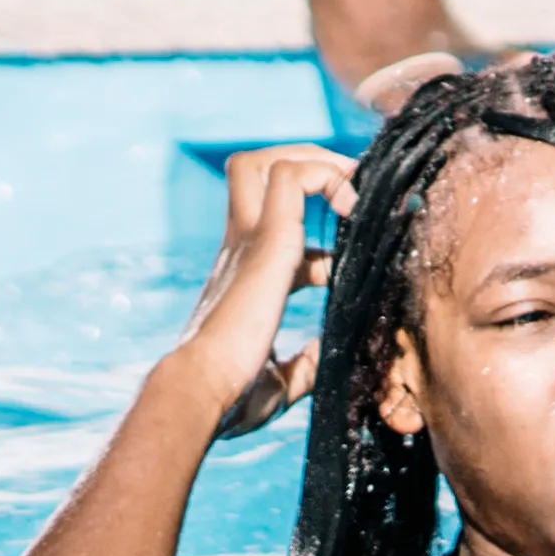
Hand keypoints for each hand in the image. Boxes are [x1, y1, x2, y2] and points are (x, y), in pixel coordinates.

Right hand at [164, 146, 345, 392]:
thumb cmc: (231, 394)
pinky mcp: (267, 240)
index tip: (354, 240)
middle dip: (308, 161)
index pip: (276, 217)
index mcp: (245, 273)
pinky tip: (350, 209)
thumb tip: (325, 356)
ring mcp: (250, 239)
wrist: (201, 390)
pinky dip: (326, 177)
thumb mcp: (278, 380)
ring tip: (352, 193)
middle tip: (350, 186)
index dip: (319, 220)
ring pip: (268, 161)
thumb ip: (302, 363)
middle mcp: (242, 247)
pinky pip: (292, 176)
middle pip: (255, 168)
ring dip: (317, 162)